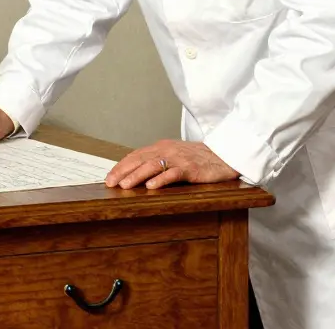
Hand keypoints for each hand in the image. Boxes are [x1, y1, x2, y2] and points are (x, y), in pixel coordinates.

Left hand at [105, 139, 238, 189]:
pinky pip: (173, 173)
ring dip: (137, 176)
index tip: (109, 178)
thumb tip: (136, 175)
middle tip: (110, 183)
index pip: (136, 156)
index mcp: (161, 147)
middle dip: (123, 171)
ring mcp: (179, 159)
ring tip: (125, 186)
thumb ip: (158, 162)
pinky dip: (161, 179)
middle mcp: (168, 150)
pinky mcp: (191, 168)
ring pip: (153, 165)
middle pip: (140, 159)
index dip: (121, 166)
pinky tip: (151, 186)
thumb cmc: (199, 158)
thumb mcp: (175, 157)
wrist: (224, 156)